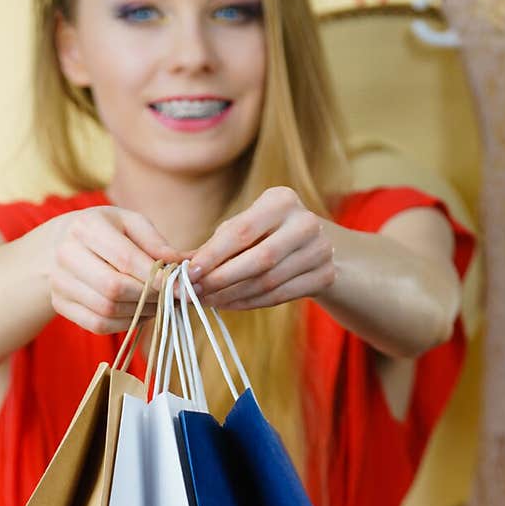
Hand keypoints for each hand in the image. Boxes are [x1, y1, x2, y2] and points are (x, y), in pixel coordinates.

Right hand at [46, 206, 181, 333]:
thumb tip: (182, 265)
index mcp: (86, 227)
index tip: (180, 288)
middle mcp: (67, 254)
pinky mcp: (60, 304)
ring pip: (107, 310)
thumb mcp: (129, 223)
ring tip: (158, 305)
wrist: (58, 244)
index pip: (126, 259)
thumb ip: (155, 242)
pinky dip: (124, 324)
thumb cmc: (103, 231)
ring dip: (140, 313)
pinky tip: (138, 314)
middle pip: (114, 288)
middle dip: (149, 297)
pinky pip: (98, 325)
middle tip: (171, 299)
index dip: (156, 278)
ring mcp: (59, 282)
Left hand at [183, 186, 335, 310]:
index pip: (241, 231)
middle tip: (194, 294)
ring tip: (206, 301)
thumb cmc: (267, 232)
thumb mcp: (245, 226)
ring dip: (232, 296)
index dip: (213, 255)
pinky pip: (280, 296)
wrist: (316, 245)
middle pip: (258, 260)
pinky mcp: (325, 275)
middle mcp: (305, 222)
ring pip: (268, 282)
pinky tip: (228, 305)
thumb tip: (179, 266)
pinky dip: (250, 303)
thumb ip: (216, 244)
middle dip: (221, 280)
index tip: (188, 273)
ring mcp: (320, 250)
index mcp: (282, 200)